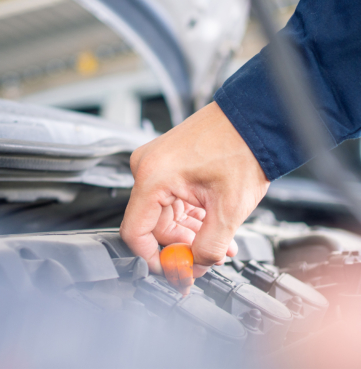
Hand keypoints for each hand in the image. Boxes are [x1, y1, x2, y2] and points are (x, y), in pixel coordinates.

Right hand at [120, 102, 269, 276]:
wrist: (254, 119)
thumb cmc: (243, 148)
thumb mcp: (228, 209)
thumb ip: (208, 248)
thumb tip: (194, 268)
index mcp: (153, 176)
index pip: (135, 232)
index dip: (154, 259)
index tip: (174, 270)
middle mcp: (147, 168)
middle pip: (153, 226)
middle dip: (182, 246)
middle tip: (206, 260)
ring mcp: (156, 164)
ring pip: (165, 215)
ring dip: (192, 232)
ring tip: (221, 243)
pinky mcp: (167, 164)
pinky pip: (172, 200)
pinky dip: (192, 215)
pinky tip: (214, 224)